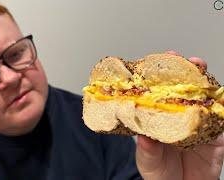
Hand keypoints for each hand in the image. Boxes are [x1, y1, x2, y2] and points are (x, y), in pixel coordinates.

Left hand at [135, 51, 223, 179]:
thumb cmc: (160, 174)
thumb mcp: (148, 163)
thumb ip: (147, 151)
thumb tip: (144, 138)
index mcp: (160, 120)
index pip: (161, 93)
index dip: (161, 77)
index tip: (158, 62)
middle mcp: (180, 117)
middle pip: (185, 90)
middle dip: (187, 71)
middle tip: (187, 61)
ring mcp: (199, 124)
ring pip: (205, 98)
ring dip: (205, 82)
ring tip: (200, 68)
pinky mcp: (216, 137)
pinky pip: (221, 119)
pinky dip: (220, 108)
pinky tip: (218, 98)